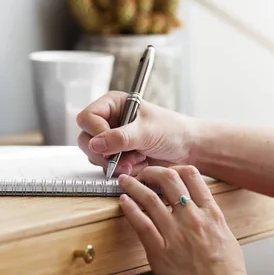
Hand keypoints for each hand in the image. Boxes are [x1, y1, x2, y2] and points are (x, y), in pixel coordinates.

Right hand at [76, 91, 196, 175]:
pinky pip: (106, 167)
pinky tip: (138, 164)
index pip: (87, 118)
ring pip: (94, 155)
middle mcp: (108, 121)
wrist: (187, 149)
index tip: (110, 144)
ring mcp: (111, 140)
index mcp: (113, 105)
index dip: (96, 132)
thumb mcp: (146, 131)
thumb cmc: (172, 130)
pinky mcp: (116, 157)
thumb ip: (120, 137)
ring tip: (136, 160)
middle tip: (121, 159)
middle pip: (85, 139)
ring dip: (114, 163)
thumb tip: (95, 144)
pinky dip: (120, 169)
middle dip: (104, 153)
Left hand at [118, 165, 249, 274]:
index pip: (192, 175)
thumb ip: (211, 218)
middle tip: (144, 172)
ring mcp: (175, 233)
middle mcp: (192, 218)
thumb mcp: (225, 235)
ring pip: (149, 197)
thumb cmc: (226, 271)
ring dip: (134, 185)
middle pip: (169, 179)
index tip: (167, 169)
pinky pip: (140, 222)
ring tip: (126, 182)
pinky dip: (129, 208)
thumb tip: (201, 207)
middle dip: (152, 171)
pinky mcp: (159, 250)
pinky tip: (124, 202)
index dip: (175, 167)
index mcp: (210, 212)